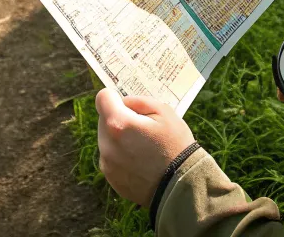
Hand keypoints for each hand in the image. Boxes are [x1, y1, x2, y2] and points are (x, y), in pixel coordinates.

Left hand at [96, 89, 195, 205]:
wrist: (180, 187)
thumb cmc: (175, 144)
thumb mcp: (164, 111)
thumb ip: (138, 101)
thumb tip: (122, 102)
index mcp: (118, 124)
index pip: (102, 98)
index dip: (115, 97)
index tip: (129, 106)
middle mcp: (106, 145)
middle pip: (104, 119)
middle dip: (119, 118)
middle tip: (143, 128)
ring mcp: (107, 164)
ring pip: (107, 139)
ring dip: (119, 138)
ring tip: (144, 147)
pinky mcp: (111, 179)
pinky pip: (111, 158)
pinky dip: (121, 155)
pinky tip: (141, 161)